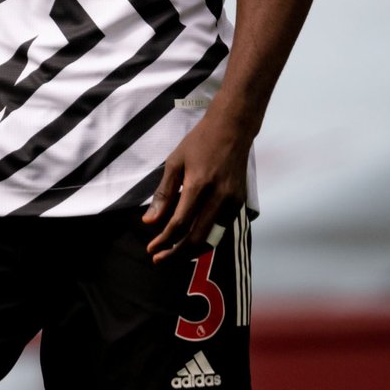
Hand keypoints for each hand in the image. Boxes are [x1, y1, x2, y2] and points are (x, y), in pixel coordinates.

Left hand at [141, 110, 250, 261]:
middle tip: (159, 260)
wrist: (232, 129)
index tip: (152, 249)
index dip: (164, 241)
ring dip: (192, 251)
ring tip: (173, 256)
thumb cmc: (199, 142)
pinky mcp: (239, 203)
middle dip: (177, 254)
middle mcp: (219, 197)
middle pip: (197, 238)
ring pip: (212, 238)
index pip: (180, 223)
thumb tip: (150, 222)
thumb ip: (163, 194)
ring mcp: (232, 202)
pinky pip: (220, 229)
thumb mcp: (175, 162)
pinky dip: (205, 239)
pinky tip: (191, 241)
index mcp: (199, 184)